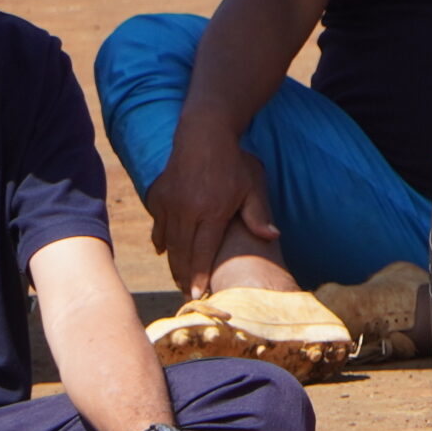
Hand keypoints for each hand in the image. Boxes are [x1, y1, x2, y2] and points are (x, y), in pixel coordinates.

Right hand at [143, 121, 278, 298]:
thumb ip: (258, 214)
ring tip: (179, 280)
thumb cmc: (232, 163)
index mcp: (212, 211)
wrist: (203, 135)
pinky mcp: (159, 196)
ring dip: (173, 264)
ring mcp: (171, 203)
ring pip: (169, 243)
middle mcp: (188, 210)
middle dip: (184, 277)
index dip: (199, 276)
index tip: (197, 295)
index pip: (203, 252)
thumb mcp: (251, 187)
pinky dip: (162, 242)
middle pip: (183, 252)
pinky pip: (159, 227)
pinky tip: (165, 253)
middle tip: (187, 294)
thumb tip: (273, 236)